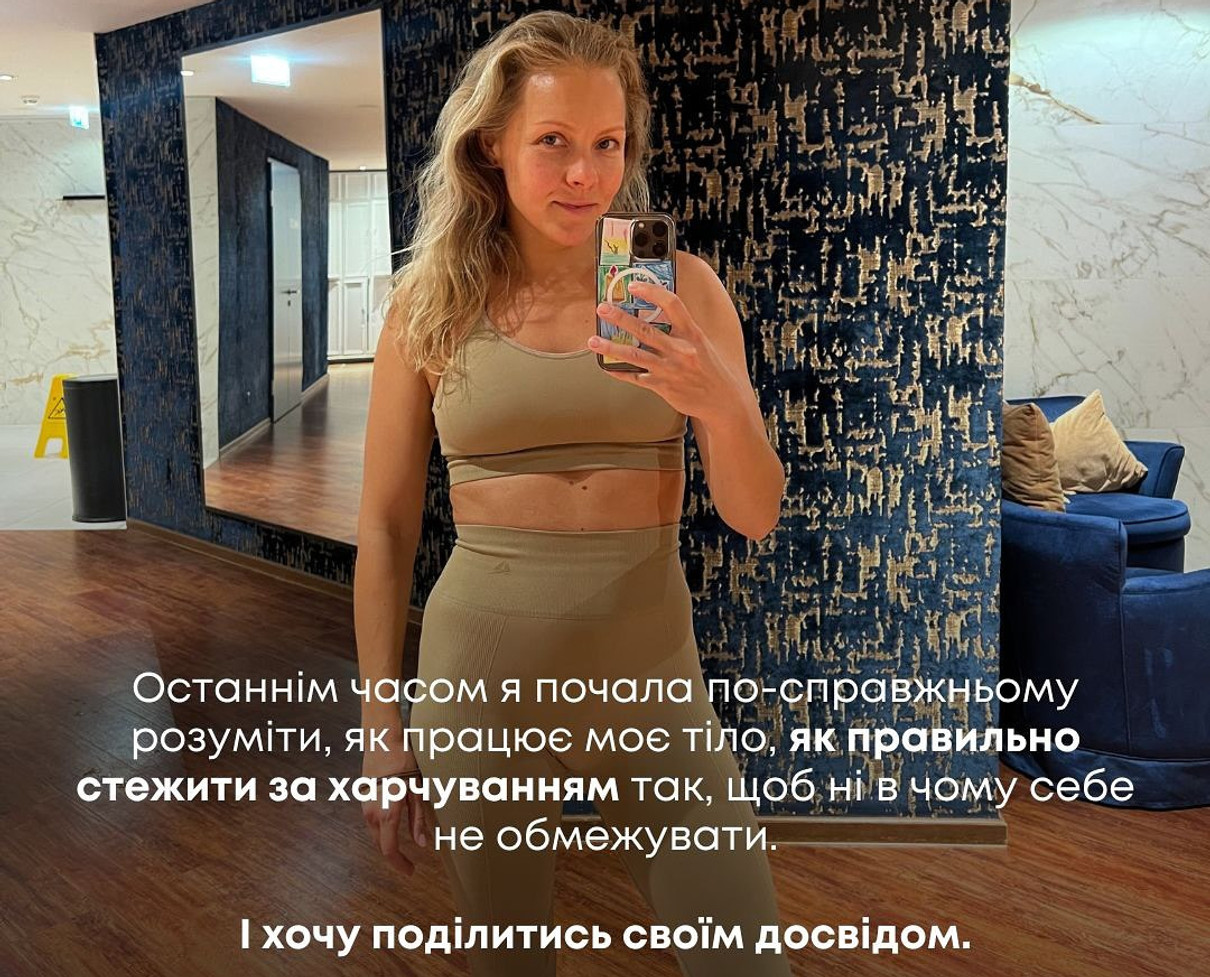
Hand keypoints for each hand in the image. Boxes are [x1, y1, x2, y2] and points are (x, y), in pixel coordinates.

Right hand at [360, 738, 428, 875]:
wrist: (382, 741)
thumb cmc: (403, 763)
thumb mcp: (417, 791)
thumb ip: (418, 820)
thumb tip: (423, 844)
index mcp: (387, 814)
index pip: (389, 851)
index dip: (400, 865)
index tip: (411, 872)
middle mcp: (372, 814)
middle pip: (381, 846)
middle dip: (394, 858)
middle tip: (409, 866)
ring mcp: (365, 807)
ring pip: (376, 835)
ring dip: (387, 845)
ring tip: (403, 851)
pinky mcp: (364, 800)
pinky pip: (372, 824)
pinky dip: (382, 833)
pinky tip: (393, 831)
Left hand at [588, 281, 744, 421]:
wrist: (723, 401)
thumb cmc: (711, 370)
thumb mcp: (702, 344)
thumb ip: (682, 331)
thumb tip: (658, 316)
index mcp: (692, 334)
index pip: (672, 304)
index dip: (652, 292)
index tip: (634, 285)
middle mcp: (680, 350)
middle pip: (645, 329)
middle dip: (620, 318)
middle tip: (602, 309)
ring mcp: (670, 369)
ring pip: (634, 355)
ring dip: (611, 347)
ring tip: (593, 341)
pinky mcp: (663, 386)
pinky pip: (635, 378)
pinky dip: (619, 371)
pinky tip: (606, 366)